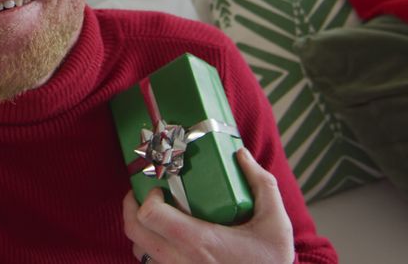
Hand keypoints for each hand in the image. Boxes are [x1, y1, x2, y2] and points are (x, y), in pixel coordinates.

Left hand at [121, 147, 294, 263]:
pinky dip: (151, 247)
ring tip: (157, 213)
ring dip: (141, 229)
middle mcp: (180, 261)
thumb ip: (261, 184)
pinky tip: (168, 236)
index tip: (161, 187)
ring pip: (139, 250)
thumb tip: (241, 155)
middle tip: (145, 192)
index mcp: (199, 242)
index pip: (150, 215)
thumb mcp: (275, 221)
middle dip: (132, 207)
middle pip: (134, 231)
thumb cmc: (271, 262)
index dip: (147, 196)